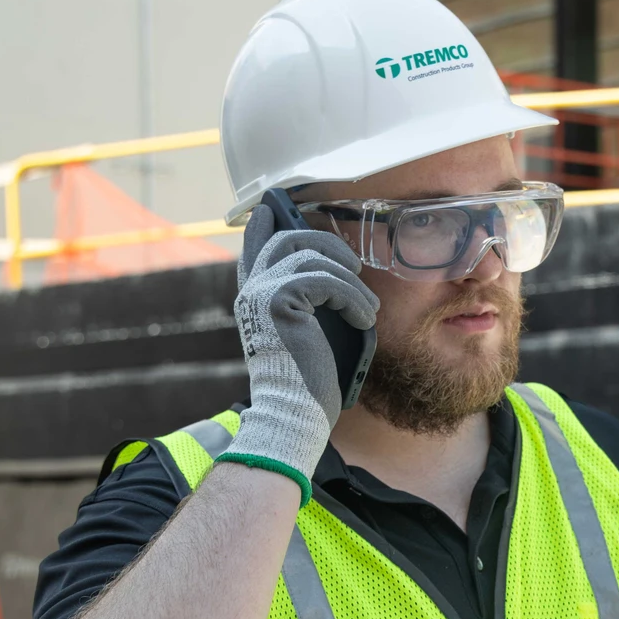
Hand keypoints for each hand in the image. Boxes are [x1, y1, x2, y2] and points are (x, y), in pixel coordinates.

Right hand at [217, 204, 379, 502]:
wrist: (294, 413)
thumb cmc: (309, 382)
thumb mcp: (312, 333)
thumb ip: (313, 301)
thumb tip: (340, 271)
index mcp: (254, 298)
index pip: (254, 246)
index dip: (264, 222)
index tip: (274, 204)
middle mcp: (251, 291)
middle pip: (288, 237)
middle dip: (328, 243)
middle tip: (355, 266)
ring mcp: (261, 293)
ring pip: (311, 255)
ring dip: (350, 280)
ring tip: (367, 309)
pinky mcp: (280, 301)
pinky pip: (324, 278)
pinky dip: (352, 297)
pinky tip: (364, 319)